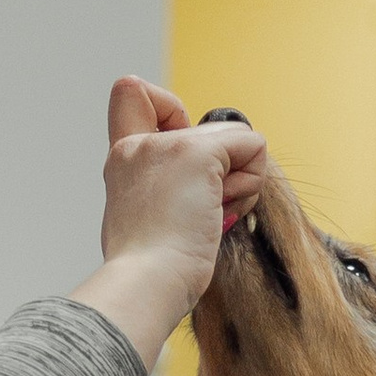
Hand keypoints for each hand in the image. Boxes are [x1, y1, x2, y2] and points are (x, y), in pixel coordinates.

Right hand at [80, 78, 271, 364]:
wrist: (146, 285)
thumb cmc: (152, 272)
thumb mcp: (151, 222)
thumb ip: (170, 191)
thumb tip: (220, 194)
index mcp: (122, 159)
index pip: (131, 91)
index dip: (169, 116)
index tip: (177, 170)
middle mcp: (138, 145)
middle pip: (204, 127)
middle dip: (219, 171)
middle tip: (198, 213)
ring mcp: (167, 146)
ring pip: (233, 138)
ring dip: (236, 183)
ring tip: (207, 219)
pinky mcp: (196, 153)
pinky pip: (253, 145)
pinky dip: (252, 182)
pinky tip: (225, 214)